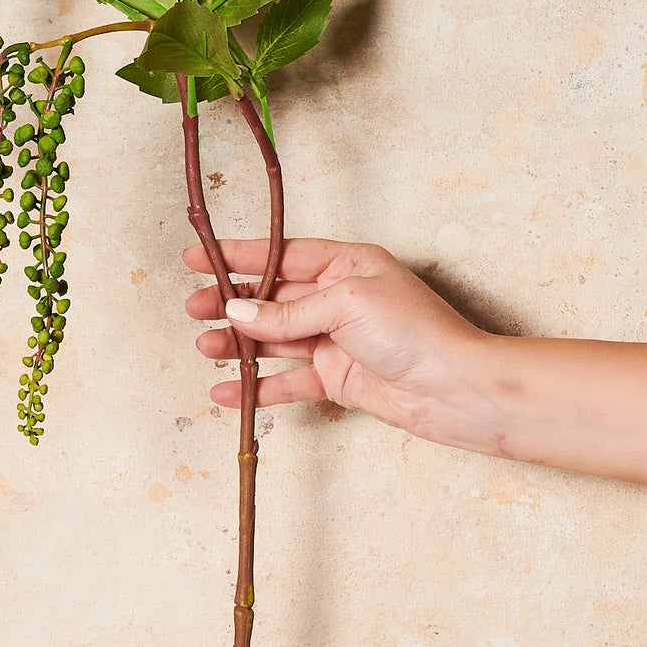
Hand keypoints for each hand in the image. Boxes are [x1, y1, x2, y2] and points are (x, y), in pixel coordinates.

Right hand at [183, 236, 510, 450]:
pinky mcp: (338, 379)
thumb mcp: (346, 303)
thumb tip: (240, 310)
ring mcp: (338, 341)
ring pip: (276, 340)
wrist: (452, 387)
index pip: (282, 255)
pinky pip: (288, 381)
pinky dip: (258, 387)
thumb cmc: (415, 331)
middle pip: (273, 298)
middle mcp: (340, 299)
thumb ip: (288, 310)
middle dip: (232, 303)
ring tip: (206, 348)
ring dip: (239, 344)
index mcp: (348, 264)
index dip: (240, 256)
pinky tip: (230, 392)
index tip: (199, 258)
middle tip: (194, 310)